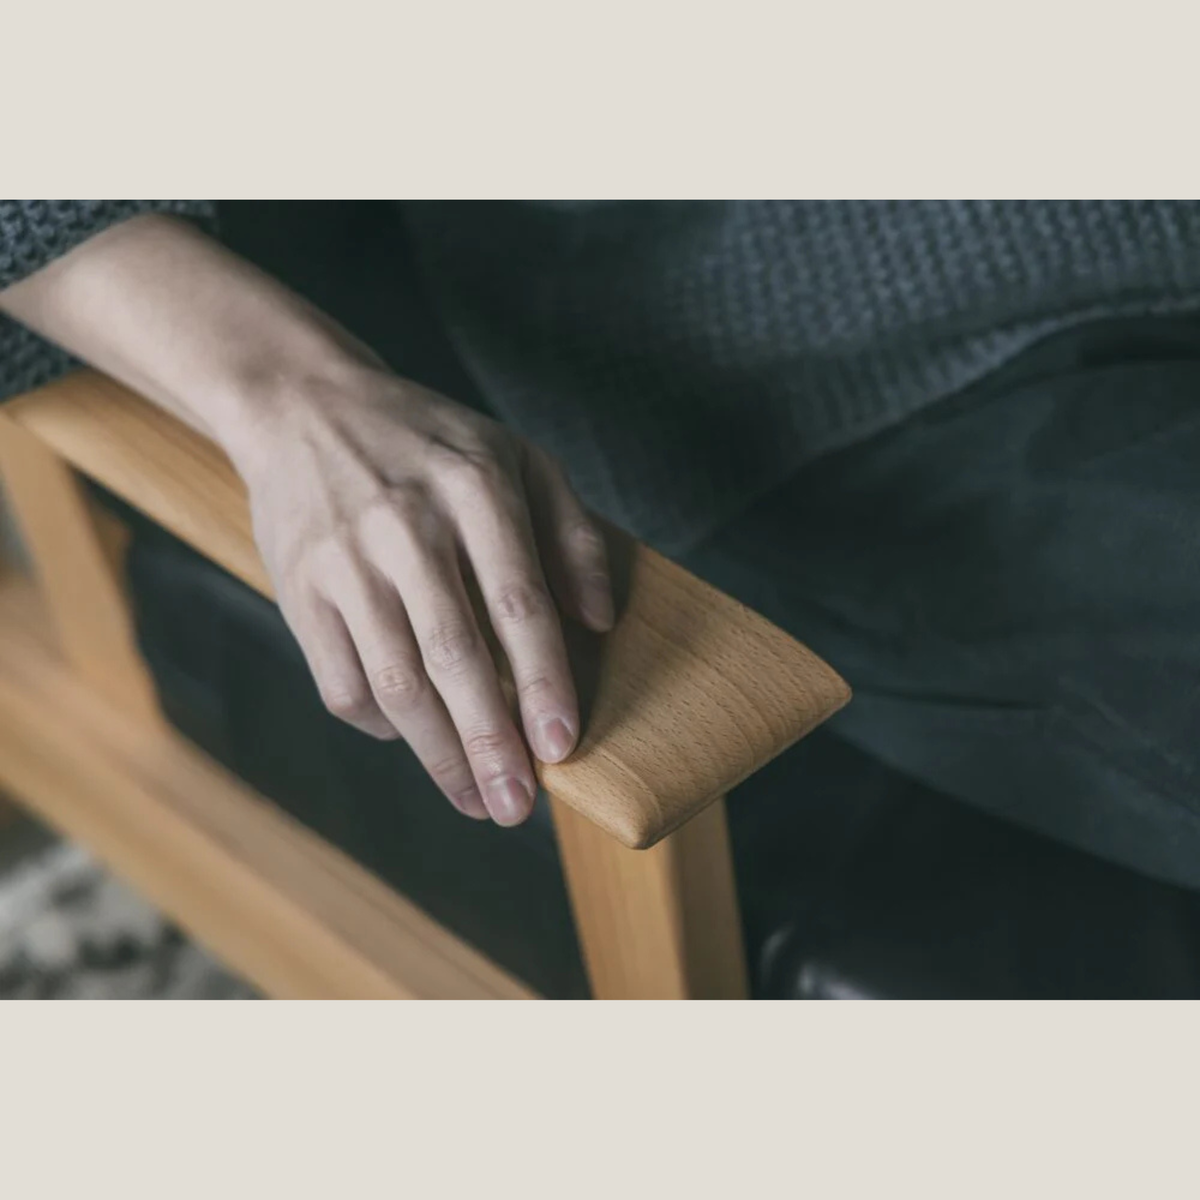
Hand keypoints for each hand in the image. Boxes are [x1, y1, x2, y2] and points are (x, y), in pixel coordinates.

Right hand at [236, 364, 613, 825]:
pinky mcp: (299, 591)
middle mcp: (406, 527)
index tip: (562, 746)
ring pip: (395, 683)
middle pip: (454, 657)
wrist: (303, 407)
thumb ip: (572, 535)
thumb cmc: (431, 444)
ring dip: (438, 755)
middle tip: (518, 807)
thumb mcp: (518, 458)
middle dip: (491, 743)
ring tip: (476, 800)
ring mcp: (345, 562)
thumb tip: (600, 622)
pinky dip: (382, 726)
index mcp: (474, 490)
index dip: (542, 682)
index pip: (518, 603)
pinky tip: (416, 742)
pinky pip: (341, 682)